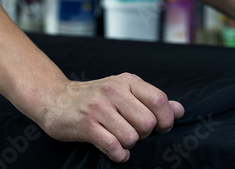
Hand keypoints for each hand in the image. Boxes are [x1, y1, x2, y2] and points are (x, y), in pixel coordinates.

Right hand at [38, 73, 184, 162]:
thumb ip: (151, 100)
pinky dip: (118, 154)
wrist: (54, 99)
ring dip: (128, 145)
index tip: (158, 127)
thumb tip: (180, 109)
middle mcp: (113, 91)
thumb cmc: (92, 98)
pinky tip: (114, 150)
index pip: (159, 101)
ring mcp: (98, 108)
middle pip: (147, 123)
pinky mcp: (86, 125)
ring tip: (118, 138)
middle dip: (143, 135)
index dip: (165, 120)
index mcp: (126, 81)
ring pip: (132, 137)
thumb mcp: (122, 92)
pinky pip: (114, 147)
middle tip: (131, 132)